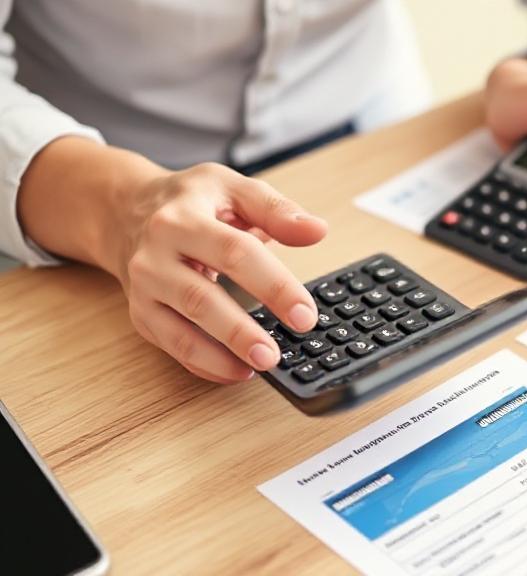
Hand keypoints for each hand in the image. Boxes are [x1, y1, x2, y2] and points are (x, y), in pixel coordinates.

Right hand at [110, 163, 326, 382]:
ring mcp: (144, 287)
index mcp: (183, 218)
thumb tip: (316, 230)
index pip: (235, 253)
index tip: (305, 314)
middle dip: (240, 331)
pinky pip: (172, 345)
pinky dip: (204, 364)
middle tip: (275, 355)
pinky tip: (236, 371)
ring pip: (179, 329)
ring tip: (259, 367)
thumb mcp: (232, 187)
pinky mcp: (141, 312)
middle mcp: (155, 254)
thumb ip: (276, 209)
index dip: (274, 286)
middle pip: (200, 298)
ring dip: (220, 355)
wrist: (124, 210)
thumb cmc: (190, 201)